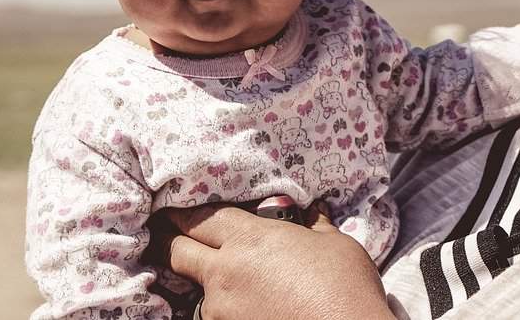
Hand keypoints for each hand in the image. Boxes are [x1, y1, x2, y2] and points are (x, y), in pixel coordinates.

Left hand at [156, 203, 393, 319]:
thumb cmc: (344, 287)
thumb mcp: (334, 245)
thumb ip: (315, 227)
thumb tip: (315, 213)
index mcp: (250, 239)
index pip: (201, 218)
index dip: (186, 212)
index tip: (176, 210)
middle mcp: (226, 272)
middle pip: (180, 253)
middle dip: (175, 243)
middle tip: (177, 237)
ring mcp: (223, 309)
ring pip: (199, 292)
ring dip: (210, 285)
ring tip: (233, 284)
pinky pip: (217, 317)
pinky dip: (228, 311)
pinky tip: (250, 309)